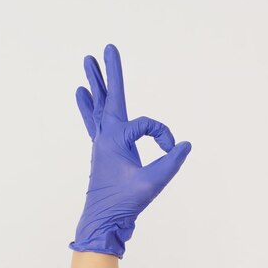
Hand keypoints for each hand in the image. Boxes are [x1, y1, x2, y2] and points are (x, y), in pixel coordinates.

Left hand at [70, 44, 191, 257]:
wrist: (103, 219)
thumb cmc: (126, 202)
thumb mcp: (153, 181)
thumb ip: (172, 161)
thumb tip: (185, 145)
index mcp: (116, 139)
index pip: (147, 125)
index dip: (164, 135)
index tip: (171, 150)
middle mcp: (105, 135)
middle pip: (109, 96)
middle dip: (109, 72)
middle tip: (106, 48)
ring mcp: (101, 140)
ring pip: (99, 105)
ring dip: (96, 83)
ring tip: (87, 62)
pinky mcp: (103, 148)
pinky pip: (94, 119)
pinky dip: (88, 104)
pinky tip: (82, 93)